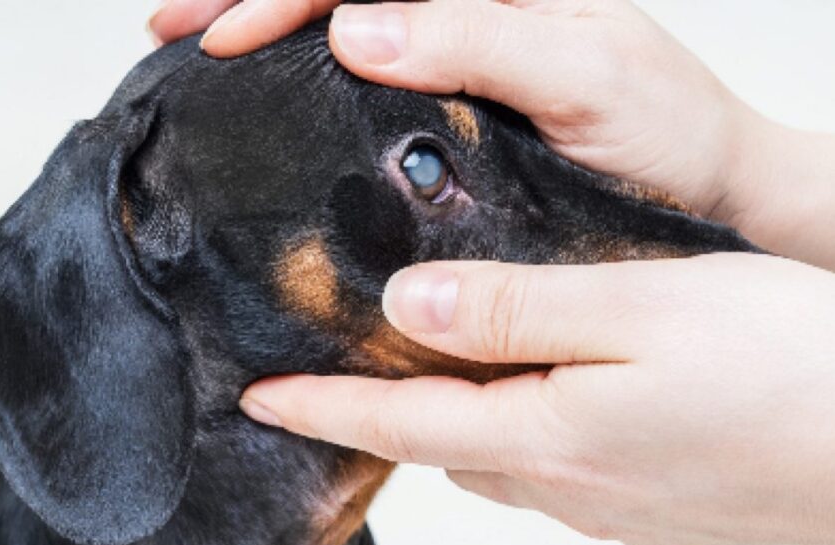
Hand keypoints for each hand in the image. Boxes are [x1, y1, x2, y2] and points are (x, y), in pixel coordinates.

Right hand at [149, 0, 834, 269]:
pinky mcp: (456, 107)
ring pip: (346, 23)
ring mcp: (457, 58)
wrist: (704, 194)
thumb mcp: (585, 72)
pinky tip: (272, 92)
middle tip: (171, 24)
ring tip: (195, 44)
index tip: (220, 35)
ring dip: (267, 29)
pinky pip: (369, 79)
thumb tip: (357, 28)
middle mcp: (469, 12)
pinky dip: (310, 79)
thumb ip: (480, 38)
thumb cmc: (665, 131)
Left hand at [240, 254, 834, 544]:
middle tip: (351, 368)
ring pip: (501, 457)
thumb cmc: (786, 365)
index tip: (258, 398)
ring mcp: (614, 507)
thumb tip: (410, 310)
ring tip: (443, 371)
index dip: (322, 409)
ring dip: (459, 419)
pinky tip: (547, 398)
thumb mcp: (640, 307)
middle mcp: (568, 485)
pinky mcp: (656, 509)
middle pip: (445, 444)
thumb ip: (516, 311)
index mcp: (548, 434)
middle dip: (387, 412)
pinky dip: (525, 432)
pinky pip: (558, 470)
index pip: (399, 424)